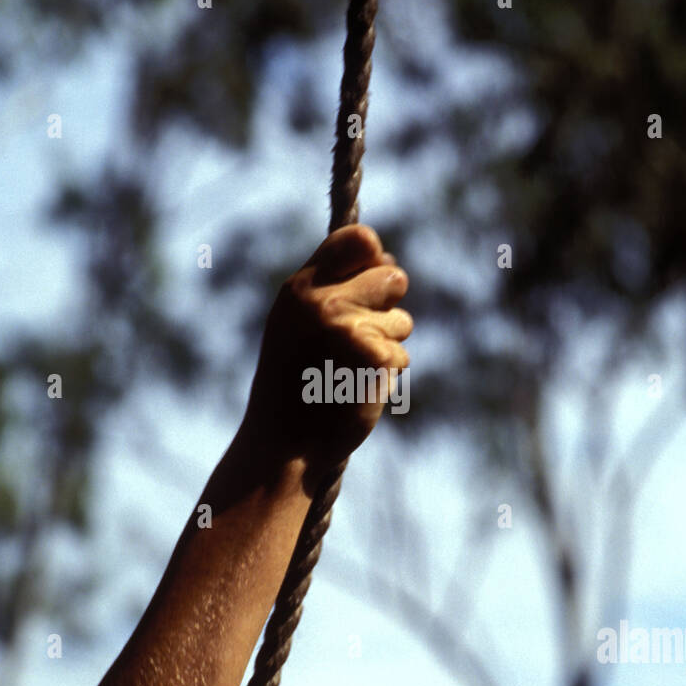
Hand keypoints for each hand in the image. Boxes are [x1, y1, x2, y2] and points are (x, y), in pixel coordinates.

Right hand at [243, 224, 412, 472]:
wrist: (283, 446)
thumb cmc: (292, 385)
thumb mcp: (295, 324)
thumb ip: (332, 288)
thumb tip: (387, 258)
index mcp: (300, 288)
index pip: (360, 239)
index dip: (374, 259)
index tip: (368, 286)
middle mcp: (323, 301)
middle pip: (393, 277)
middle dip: (386, 306)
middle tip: (355, 339)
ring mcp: (349, 328)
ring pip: (402, 321)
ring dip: (387, 345)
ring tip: (349, 369)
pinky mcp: (375, 357)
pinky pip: (402, 355)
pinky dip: (387, 374)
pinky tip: (356, 388)